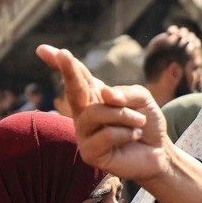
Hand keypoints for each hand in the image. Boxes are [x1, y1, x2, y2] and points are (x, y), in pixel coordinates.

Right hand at [37, 44, 171, 183]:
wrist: (159, 152)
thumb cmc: (146, 123)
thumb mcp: (141, 98)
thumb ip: (124, 92)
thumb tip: (104, 95)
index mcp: (93, 95)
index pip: (76, 76)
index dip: (59, 62)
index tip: (42, 49)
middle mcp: (84, 113)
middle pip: (73, 89)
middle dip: (68, 70)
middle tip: (63, 54)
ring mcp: (84, 133)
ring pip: (97, 113)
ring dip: (124, 115)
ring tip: (139, 122)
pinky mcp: (89, 153)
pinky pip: (107, 135)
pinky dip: (126, 133)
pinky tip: (132, 138)